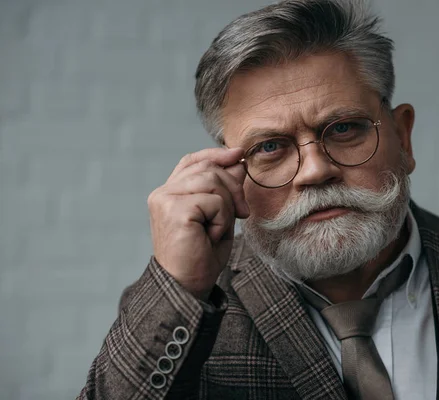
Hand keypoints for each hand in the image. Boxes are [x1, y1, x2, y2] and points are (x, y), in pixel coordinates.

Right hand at [147, 147, 248, 299]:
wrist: (188, 286)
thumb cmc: (202, 256)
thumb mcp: (219, 216)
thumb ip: (224, 189)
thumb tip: (238, 162)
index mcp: (169, 193)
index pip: (192, 161)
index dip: (216, 155)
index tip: (239, 155)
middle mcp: (162, 193)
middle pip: (207, 168)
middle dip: (233, 186)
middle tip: (242, 212)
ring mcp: (165, 200)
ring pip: (212, 180)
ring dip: (226, 206)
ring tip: (219, 229)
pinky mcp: (174, 210)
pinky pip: (213, 200)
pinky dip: (222, 219)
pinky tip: (212, 236)